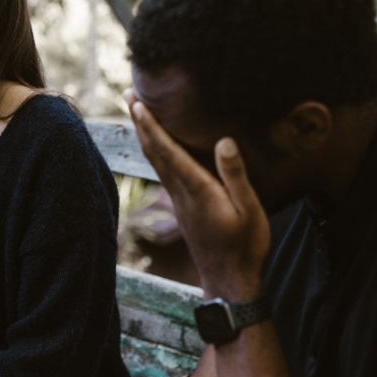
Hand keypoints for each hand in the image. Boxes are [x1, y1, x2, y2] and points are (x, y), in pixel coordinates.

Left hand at [128, 98, 269, 301]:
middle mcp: (182, 193)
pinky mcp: (184, 209)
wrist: (230, 281)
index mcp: (198, 189)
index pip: (168, 151)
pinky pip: (164, 172)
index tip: (137, 103)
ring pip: (157, 162)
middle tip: (127, 95)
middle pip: (155, 152)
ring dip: (145, 135)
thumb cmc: (245, 246)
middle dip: (140, 123)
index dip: (152, 125)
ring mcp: (180, 202)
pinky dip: (156, 152)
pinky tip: (157, 148)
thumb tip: (224, 141)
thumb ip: (235, 175)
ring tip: (137, 114)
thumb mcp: (249, 210)